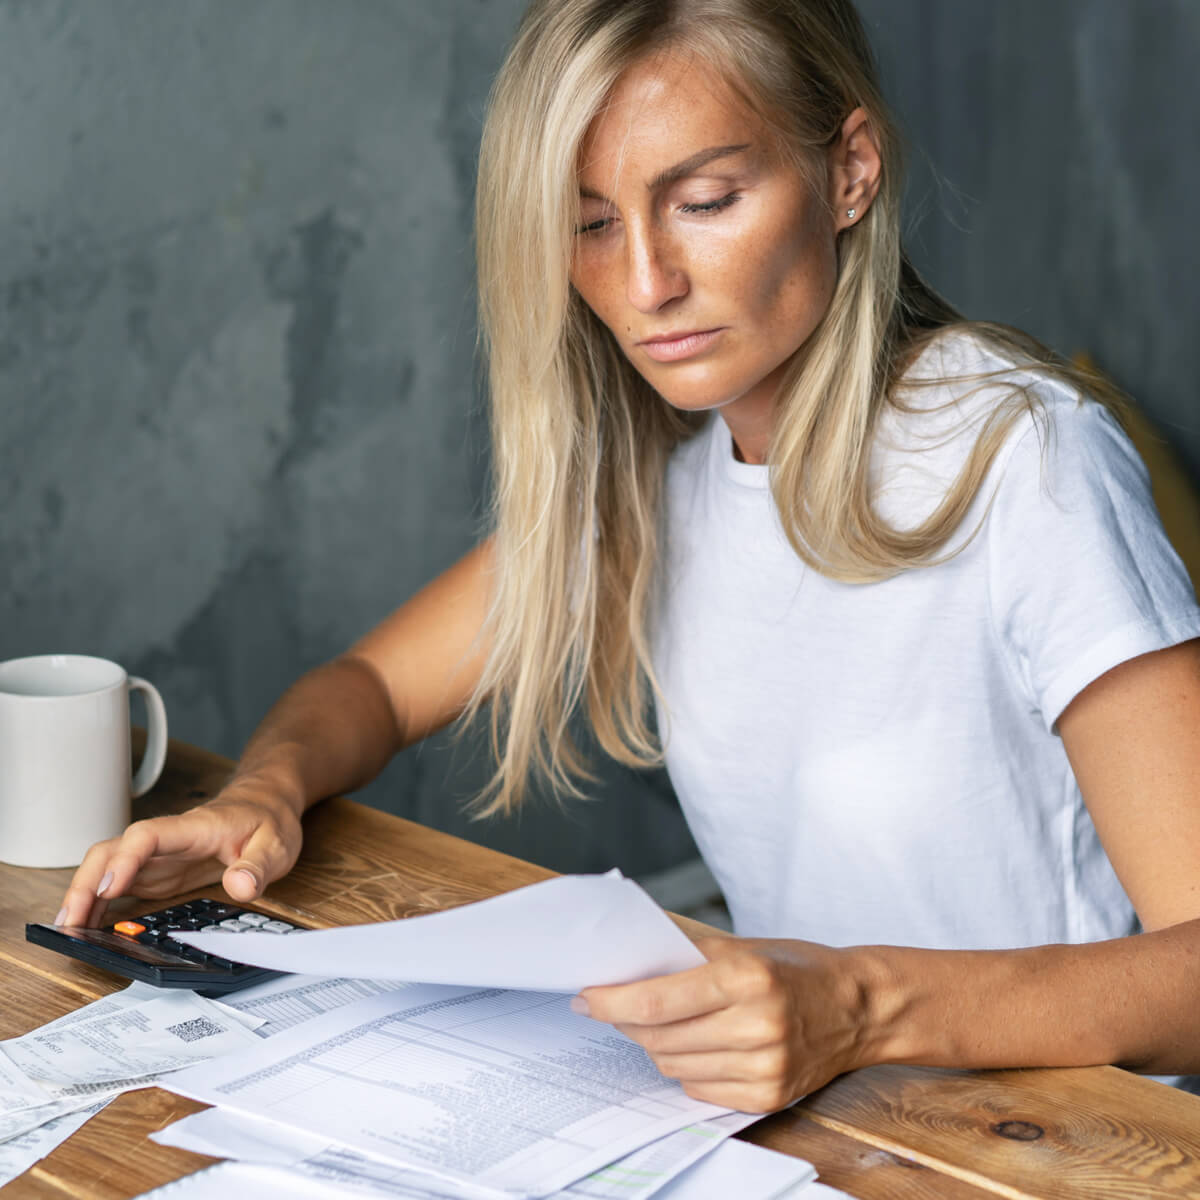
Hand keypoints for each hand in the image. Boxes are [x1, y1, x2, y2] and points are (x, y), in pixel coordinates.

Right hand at [56, 779, 303, 927]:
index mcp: (194, 828)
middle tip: (71, 923)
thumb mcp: (277, 845)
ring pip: (107, 866)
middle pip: (112, 851)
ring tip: (67, 931)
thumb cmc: (268, 820)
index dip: (125, 860)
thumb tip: (240, 885)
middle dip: (86, 883)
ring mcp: (158, 856)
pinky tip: (86, 925)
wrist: (266, 803)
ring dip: (84, 895)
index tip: (110, 888)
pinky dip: (98, 903)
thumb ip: (258, 866)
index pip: (148, 836)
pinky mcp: (157, 871)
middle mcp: (166, 840)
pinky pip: (118, 883)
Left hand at [574, 935, 871, 1111]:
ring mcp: (765, 1066)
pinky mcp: (769, 1096)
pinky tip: (691, 1046)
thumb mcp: (744, 946)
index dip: (613, 1001)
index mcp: (747, 977)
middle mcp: (757, 1025)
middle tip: (608, 1006)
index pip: (659, 1001)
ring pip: (674, 1065)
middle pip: (660, 1036)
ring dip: (652, 1044)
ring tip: (652, 1024)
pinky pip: (699, 1088)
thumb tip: (626, 968)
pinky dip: (685, 1067)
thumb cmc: (795, 967)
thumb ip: (688, 958)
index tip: (586, 996)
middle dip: (625, 1022)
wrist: (859, 1006)